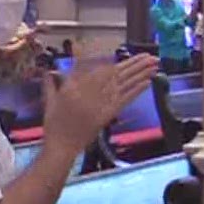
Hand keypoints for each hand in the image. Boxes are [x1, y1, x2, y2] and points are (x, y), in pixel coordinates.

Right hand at [41, 54, 157, 150]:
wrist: (61, 147)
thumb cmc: (54, 126)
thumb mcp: (50, 102)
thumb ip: (50, 84)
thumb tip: (50, 71)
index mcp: (77, 87)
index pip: (101, 71)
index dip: (118, 63)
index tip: (131, 57)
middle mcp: (91, 93)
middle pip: (117, 74)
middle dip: (135, 64)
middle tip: (150, 56)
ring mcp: (100, 104)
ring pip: (124, 85)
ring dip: (140, 74)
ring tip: (154, 65)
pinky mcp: (107, 116)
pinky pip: (124, 101)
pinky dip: (136, 91)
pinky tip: (147, 83)